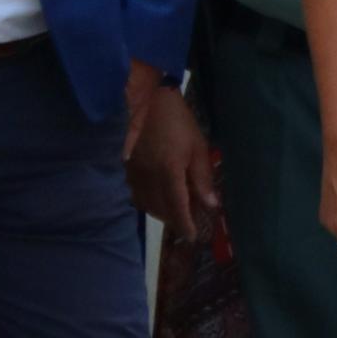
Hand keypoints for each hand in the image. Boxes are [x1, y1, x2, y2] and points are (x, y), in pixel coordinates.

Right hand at [126, 81, 225, 241]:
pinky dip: (147, 201)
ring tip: (175, 212)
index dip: (184, 224)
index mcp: (168, 172)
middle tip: (188, 225)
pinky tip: (157, 197)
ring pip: (145, 203)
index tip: (192, 236)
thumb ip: (202, 178)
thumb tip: (211, 205)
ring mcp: (133, 173)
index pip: (176, 207)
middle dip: (173, 220)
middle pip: (159, 209)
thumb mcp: (198, 148)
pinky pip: (135, 193)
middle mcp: (147, 177)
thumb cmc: (179, 122)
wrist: (148, 101)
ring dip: (160, 212)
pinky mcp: (125, 167)